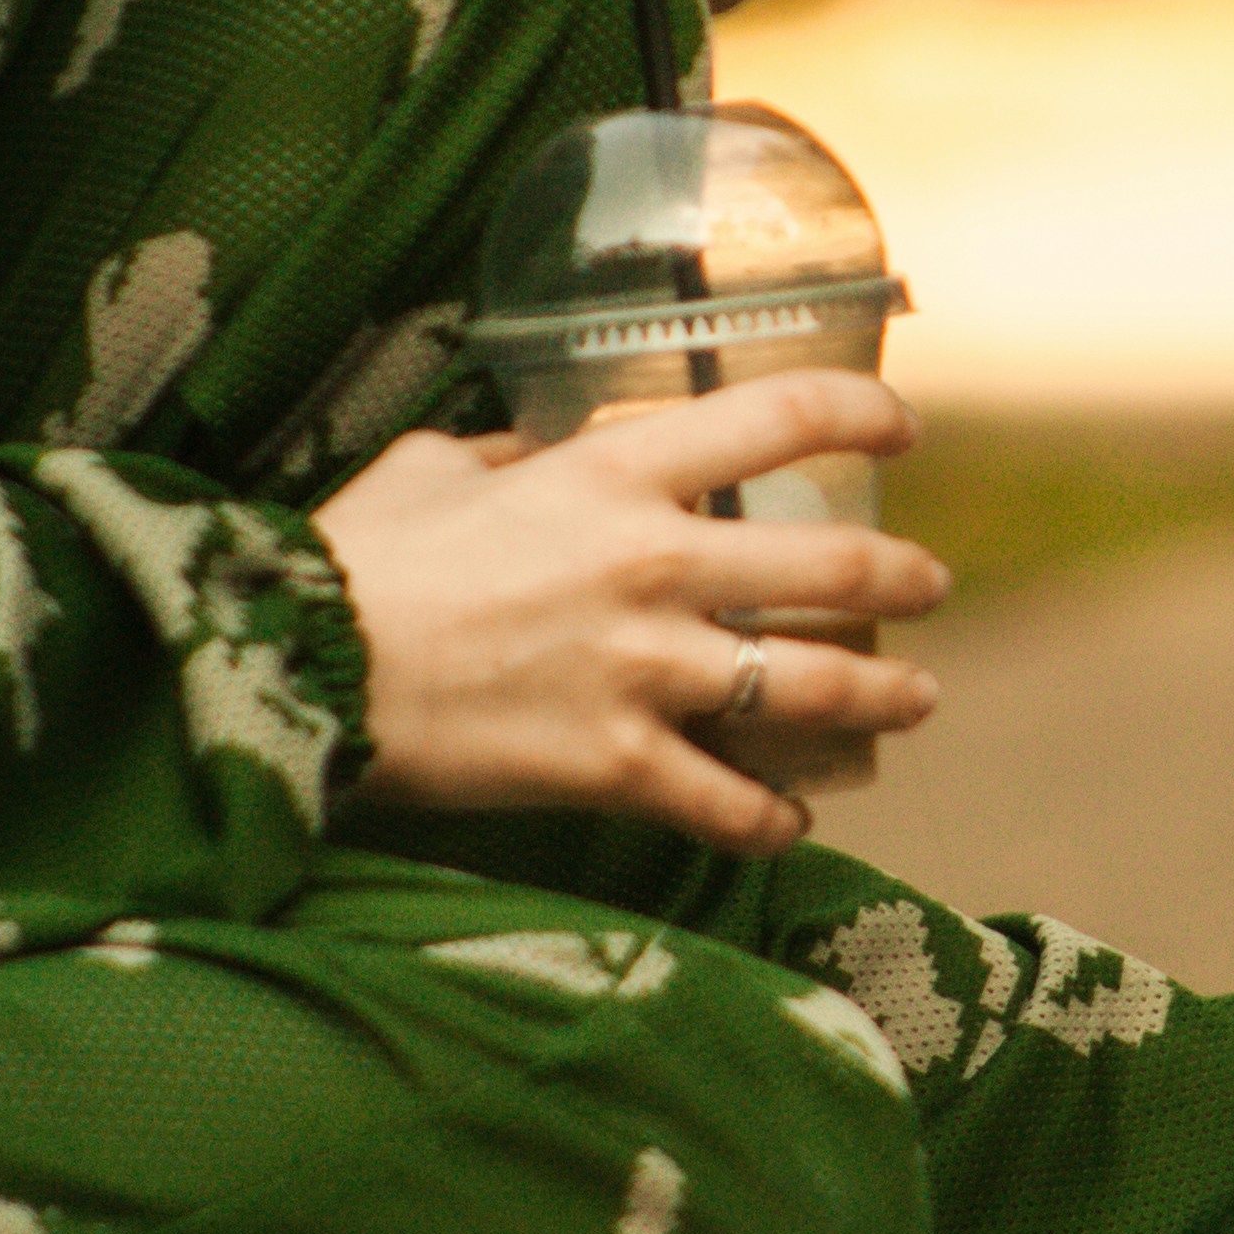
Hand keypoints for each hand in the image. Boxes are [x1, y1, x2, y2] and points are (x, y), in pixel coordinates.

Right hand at [318, 374, 950, 852]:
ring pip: (814, 684)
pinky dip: (770, 819)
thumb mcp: (433, 467)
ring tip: (914, 697)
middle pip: (833, 562)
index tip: (906, 424)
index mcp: (614, 472)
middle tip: (929, 582)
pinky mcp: (618, 766)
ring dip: (882, 691)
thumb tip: (538, 457)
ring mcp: (646, 670)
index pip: (782, 414)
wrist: (303, 669)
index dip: (866, 411)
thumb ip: (509, 458)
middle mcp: (655, 564)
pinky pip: (730, 804)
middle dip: (903, 572)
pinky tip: (791, 822)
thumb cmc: (356, 559)